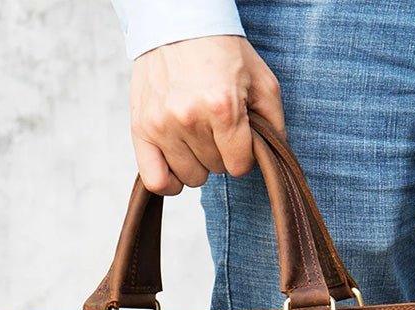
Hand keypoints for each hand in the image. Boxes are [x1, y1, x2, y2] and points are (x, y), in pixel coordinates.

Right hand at [129, 36, 284, 194]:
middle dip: (221, 153)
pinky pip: (155, 180)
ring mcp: (162, 125)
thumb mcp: (262, 80)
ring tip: (197, 135)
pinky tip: (178, 166)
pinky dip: (169, 181)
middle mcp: (189, 118)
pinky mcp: (141, 128)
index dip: (244, 156)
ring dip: (198, 162)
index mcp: (222, 107)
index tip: (240, 139)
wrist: (177, 24)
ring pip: (191, 176)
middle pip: (215, 169)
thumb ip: (274, 123)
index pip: (239, 166)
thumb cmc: (222, 52)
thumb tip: (272, 159)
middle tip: (216, 127)